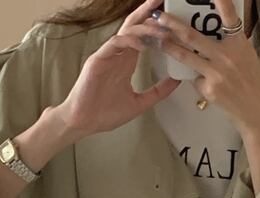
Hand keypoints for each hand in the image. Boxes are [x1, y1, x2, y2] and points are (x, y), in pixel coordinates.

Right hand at [54, 0, 182, 137]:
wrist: (83, 123)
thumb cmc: (105, 113)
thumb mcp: (140, 103)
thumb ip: (158, 91)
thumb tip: (176, 81)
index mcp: (126, 61)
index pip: (142, 36)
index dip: (155, 24)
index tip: (171, 19)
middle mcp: (117, 54)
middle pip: (134, 25)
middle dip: (148, 12)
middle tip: (161, 0)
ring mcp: (107, 55)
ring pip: (127, 32)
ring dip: (145, 27)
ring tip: (161, 28)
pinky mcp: (98, 60)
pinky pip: (114, 44)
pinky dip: (129, 41)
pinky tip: (141, 44)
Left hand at [148, 0, 259, 138]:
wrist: (258, 112)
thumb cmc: (254, 83)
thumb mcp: (248, 56)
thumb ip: (233, 43)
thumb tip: (219, 30)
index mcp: (239, 43)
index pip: (229, 15)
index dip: (219, 1)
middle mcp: (227, 55)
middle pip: (193, 36)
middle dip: (173, 25)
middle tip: (160, 16)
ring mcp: (216, 73)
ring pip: (186, 57)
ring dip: (169, 47)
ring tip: (159, 40)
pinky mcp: (209, 89)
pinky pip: (196, 79)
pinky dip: (197, 78)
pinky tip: (208, 85)